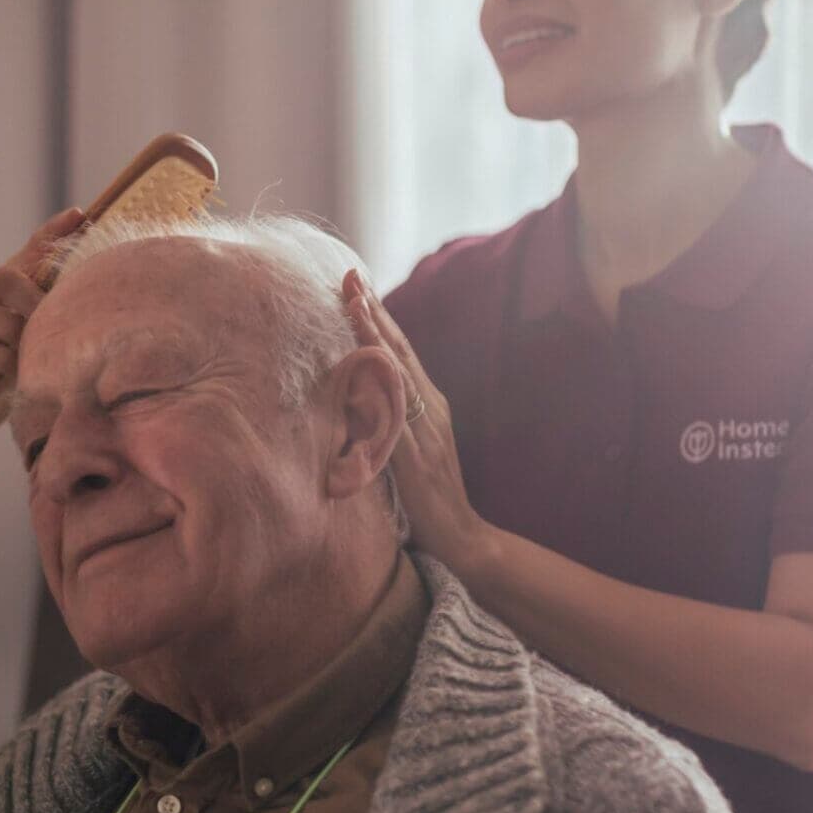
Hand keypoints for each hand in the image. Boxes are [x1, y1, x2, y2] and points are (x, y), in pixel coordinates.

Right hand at [0, 206, 84, 383]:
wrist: (12, 394)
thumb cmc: (39, 355)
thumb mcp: (59, 325)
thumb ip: (71, 295)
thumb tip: (98, 253)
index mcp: (17, 279)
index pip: (36, 246)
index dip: (55, 230)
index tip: (79, 215)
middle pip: (8, 279)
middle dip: (34, 303)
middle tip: (54, 323)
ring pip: (7, 325)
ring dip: (28, 346)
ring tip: (39, 359)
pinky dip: (15, 368)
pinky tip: (21, 374)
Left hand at [342, 269, 488, 575]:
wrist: (463, 538)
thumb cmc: (431, 502)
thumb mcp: (409, 454)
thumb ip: (392, 427)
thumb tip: (359, 405)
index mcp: (428, 408)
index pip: (399, 355)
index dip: (377, 320)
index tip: (355, 286)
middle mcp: (431, 409)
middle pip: (399, 351)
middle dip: (374, 310)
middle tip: (350, 274)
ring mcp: (427, 429)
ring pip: (398, 371)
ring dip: (374, 333)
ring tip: (354, 300)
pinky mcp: (418, 454)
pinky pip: (398, 411)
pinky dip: (383, 381)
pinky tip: (368, 358)